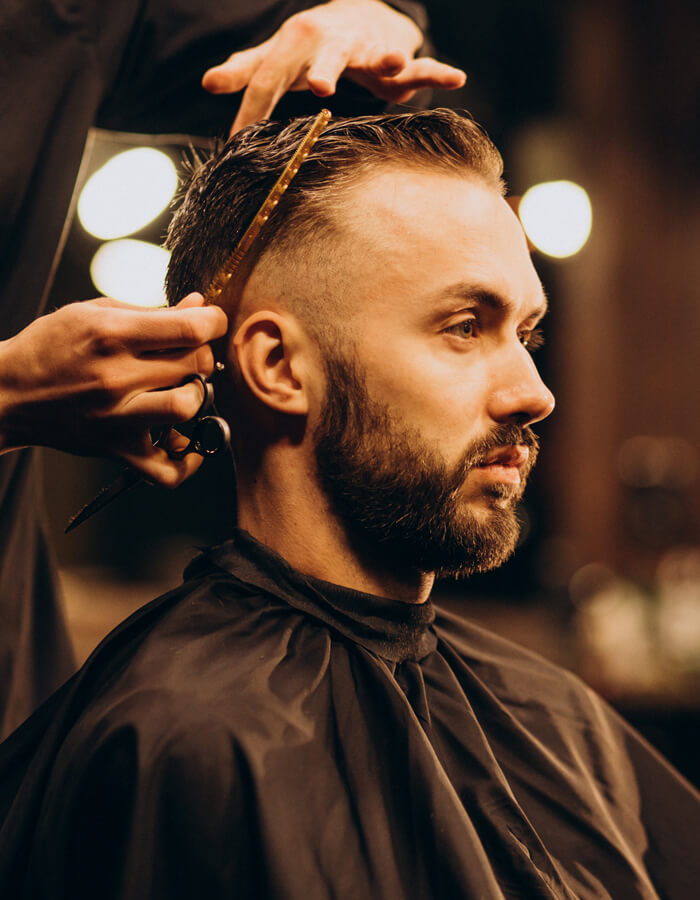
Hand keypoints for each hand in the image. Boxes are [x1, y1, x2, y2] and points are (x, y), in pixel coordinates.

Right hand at [0, 293, 227, 486]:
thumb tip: (200, 306)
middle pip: (194, 364)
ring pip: (188, 407)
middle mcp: (116, 377)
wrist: (8, 392)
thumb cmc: (50, 347)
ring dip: (197, 394)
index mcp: (111, 334)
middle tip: (188, 353)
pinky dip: (188, 460)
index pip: (188, 328)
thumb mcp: (93, 311)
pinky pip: (167, 470)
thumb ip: (151, 310)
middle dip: (201, 353)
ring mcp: (118, 417)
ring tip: (182, 387)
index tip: (212, 321)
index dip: (213, 321)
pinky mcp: (116, 448)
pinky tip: (187, 441)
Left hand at [201, 0, 465, 133]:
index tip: (239, 140)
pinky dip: (436, 72)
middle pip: (324, 58)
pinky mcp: (396, 58)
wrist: (360, 14)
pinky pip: (419, 67)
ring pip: (375, 56)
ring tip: (393, 65)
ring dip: (385, 60)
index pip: (269, 78)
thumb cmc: (311, 45)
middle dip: (323, 71)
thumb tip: (206, 83)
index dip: (253, 107)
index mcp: (296, 45)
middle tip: (320, 89)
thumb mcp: (277, 56)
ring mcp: (367, 50)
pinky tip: (455, 78)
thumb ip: (245, 72)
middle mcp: (331, 44)